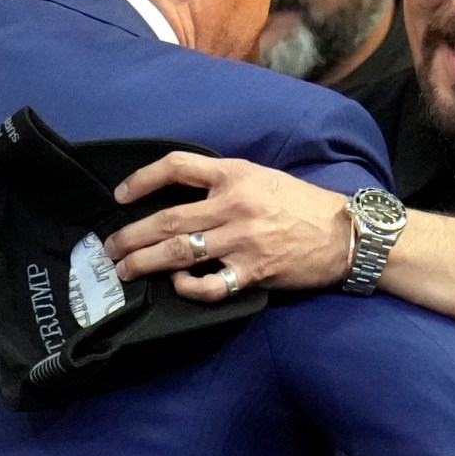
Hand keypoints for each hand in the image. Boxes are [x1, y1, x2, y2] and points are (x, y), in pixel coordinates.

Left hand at [107, 154, 356, 302]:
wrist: (344, 233)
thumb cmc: (300, 204)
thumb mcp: (260, 177)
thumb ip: (222, 184)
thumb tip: (177, 198)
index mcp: (234, 174)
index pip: (176, 167)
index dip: (141, 180)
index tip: (120, 195)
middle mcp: (234, 204)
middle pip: (167, 219)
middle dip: (130, 237)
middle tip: (109, 249)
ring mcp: (242, 240)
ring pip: (178, 253)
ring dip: (144, 263)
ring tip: (125, 270)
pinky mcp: (254, 272)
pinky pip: (210, 285)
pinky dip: (188, 288)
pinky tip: (177, 286)